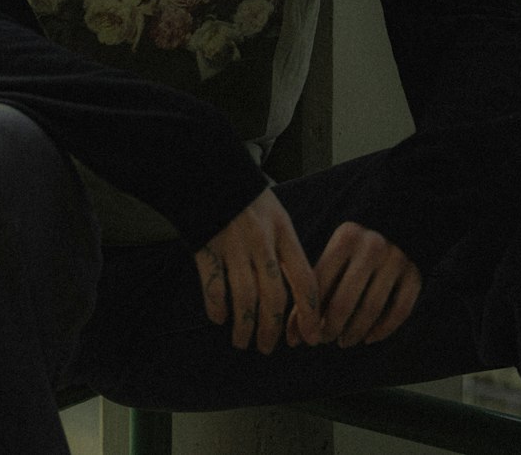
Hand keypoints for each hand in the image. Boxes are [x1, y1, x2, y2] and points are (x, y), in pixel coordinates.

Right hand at [195, 188, 321, 353]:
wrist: (211, 172)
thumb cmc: (248, 200)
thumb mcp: (277, 217)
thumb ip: (287, 251)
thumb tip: (300, 294)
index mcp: (283, 233)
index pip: (304, 279)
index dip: (310, 312)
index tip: (313, 335)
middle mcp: (261, 242)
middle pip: (273, 297)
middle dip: (272, 330)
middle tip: (268, 347)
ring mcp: (233, 246)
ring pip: (244, 299)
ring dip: (245, 326)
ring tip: (243, 340)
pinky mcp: (207, 248)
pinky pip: (214, 287)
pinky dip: (217, 307)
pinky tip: (220, 317)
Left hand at [287, 221, 420, 348]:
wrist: (401, 223)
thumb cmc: (355, 249)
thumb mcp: (335, 255)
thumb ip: (316, 288)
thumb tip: (293, 337)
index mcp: (345, 239)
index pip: (320, 284)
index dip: (309, 316)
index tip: (303, 336)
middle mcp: (371, 247)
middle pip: (344, 302)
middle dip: (330, 328)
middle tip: (325, 339)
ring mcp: (395, 261)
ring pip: (371, 310)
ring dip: (354, 333)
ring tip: (344, 341)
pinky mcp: (414, 275)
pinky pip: (399, 311)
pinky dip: (382, 330)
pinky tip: (369, 338)